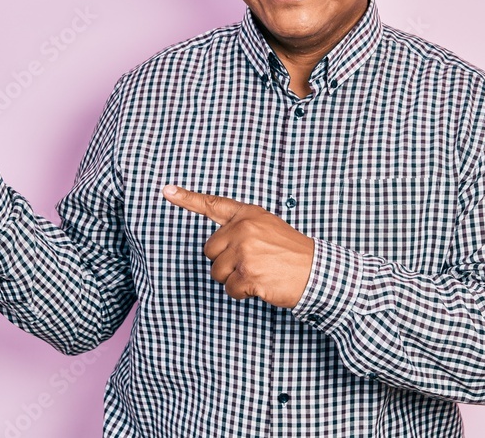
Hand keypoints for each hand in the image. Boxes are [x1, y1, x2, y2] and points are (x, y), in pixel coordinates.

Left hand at [161, 185, 313, 307]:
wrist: (317, 271)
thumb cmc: (291, 253)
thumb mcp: (267, 227)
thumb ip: (241, 229)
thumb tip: (214, 246)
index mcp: (248, 215)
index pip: (213, 205)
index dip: (187, 198)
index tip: (167, 191)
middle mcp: (244, 229)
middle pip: (210, 251)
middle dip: (225, 262)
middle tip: (251, 263)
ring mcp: (245, 251)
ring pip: (217, 272)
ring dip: (234, 279)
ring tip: (259, 273)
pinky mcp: (247, 273)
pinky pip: (230, 289)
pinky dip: (243, 293)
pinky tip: (262, 285)